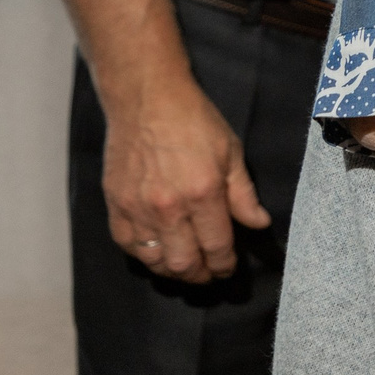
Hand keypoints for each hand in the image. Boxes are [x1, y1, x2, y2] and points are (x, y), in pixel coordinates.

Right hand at [101, 74, 269, 283]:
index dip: (225, 265)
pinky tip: (159, 252)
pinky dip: (145, 256)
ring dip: (173, 271)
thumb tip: (259, 224)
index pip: (217, 247)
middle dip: (201, 275)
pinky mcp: (115, 205)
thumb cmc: (194, 121)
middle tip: (210, 273)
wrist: (146, 99)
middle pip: (184, 263)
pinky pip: (128, 246)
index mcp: (202, 193)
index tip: (229, 268)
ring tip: (187, 266)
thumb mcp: (231, 152)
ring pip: (154, 262)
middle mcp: (167, 207)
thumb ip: (244, 195)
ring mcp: (137, 208)